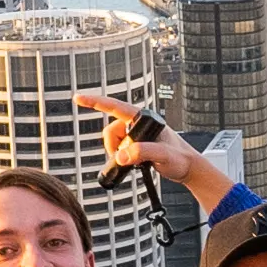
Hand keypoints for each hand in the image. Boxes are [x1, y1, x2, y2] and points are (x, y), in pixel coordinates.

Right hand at [76, 89, 217, 194]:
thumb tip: (121, 155)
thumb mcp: (163, 155)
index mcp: (144, 119)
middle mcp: (139, 124)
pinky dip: (120, 157)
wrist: (188, 168)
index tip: (78, 98)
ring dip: (118, 153)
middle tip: (128, 158)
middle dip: (113, 146)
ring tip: (135, 162)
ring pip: (113, 142)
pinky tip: (132, 163)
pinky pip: (118, 149)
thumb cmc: (180, 158)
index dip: (95, 102)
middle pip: (111, 130)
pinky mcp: (136, 145)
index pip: (116, 107)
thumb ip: (143, 153)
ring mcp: (137, 135)